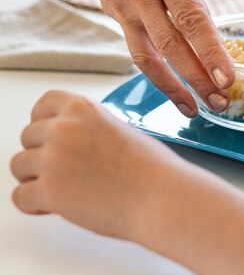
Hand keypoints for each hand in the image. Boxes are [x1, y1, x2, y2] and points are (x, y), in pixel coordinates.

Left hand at [10, 90, 181, 241]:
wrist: (159, 196)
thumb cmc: (149, 167)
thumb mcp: (117, 127)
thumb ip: (87, 127)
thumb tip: (69, 141)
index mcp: (82, 108)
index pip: (43, 104)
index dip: (42, 121)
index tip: (46, 133)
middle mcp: (64, 128)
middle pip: (28, 137)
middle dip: (41, 154)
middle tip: (61, 170)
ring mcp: (53, 158)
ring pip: (18, 165)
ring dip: (35, 178)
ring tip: (60, 187)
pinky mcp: (49, 190)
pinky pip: (19, 196)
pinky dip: (33, 204)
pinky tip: (52, 205)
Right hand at [72, 0, 238, 116]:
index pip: (190, 17)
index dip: (209, 50)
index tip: (227, 76)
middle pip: (171, 46)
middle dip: (197, 78)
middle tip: (221, 102)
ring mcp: (123, 6)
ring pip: (149, 57)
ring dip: (173, 86)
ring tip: (196, 108)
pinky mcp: (113, 12)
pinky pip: (135, 48)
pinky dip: (153, 71)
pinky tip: (171, 85)